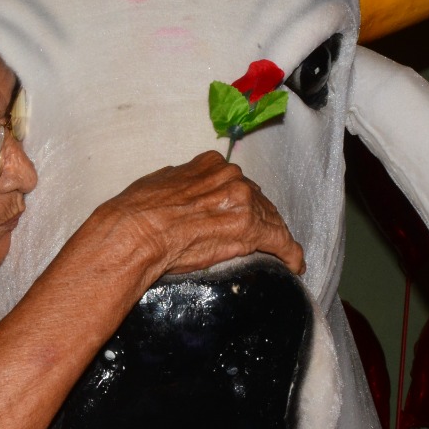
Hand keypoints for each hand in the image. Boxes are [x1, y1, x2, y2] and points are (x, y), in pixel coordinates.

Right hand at [96, 151, 304, 279]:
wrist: (134, 234)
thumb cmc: (135, 214)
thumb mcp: (160, 185)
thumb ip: (183, 187)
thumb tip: (189, 194)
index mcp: (209, 164)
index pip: (236, 183)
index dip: (242, 202)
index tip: (243, 214)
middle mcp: (230, 177)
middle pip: (258, 200)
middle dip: (262, 219)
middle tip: (264, 239)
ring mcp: (243, 201)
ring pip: (271, 219)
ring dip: (276, 237)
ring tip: (282, 254)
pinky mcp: (251, 229)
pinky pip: (280, 242)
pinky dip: (290, 253)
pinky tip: (294, 264)